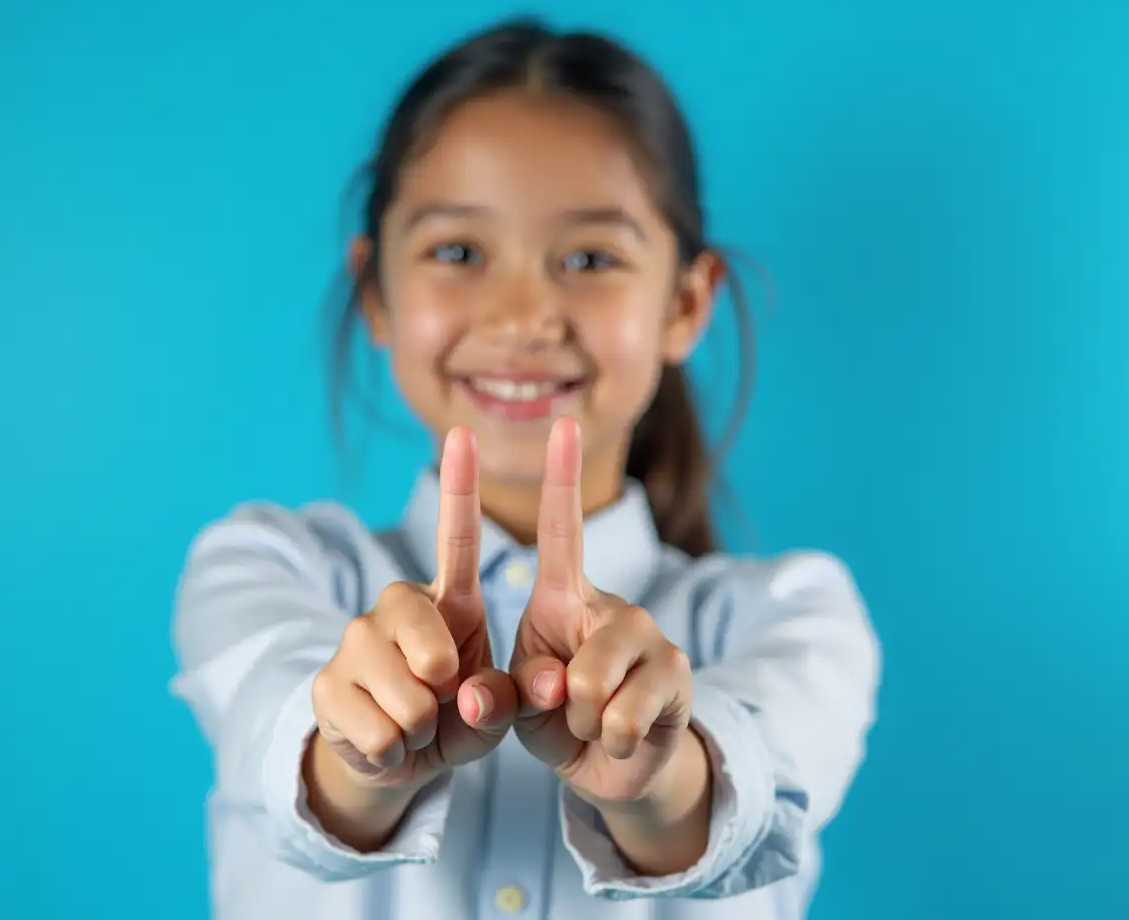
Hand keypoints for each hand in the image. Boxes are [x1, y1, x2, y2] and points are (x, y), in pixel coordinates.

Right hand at [310, 426, 516, 793]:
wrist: (396, 759)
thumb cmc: (458, 718)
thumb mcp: (497, 711)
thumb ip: (508, 699)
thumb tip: (476, 695)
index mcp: (449, 600)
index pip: (456, 537)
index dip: (460, 486)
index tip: (463, 433)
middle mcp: (396, 606)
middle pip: (425, 637)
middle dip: (443, 679)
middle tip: (442, 696)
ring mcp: (354, 641)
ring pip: (405, 697)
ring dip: (422, 727)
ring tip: (417, 723)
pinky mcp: (324, 683)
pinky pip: (377, 731)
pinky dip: (394, 753)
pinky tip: (388, 742)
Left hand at [509, 418, 697, 806]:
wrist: (612, 764)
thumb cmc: (554, 717)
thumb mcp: (514, 705)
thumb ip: (509, 693)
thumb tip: (553, 683)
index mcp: (564, 597)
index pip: (563, 530)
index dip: (560, 478)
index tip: (562, 422)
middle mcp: (613, 606)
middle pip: (580, 653)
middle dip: (560, 700)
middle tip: (564, 710)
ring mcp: (652, 637)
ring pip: (597, 687)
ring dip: (582, 722)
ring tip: (590, 723)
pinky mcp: (678, 674)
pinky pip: (625, 716)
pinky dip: (609, 739)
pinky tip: (617, 738)